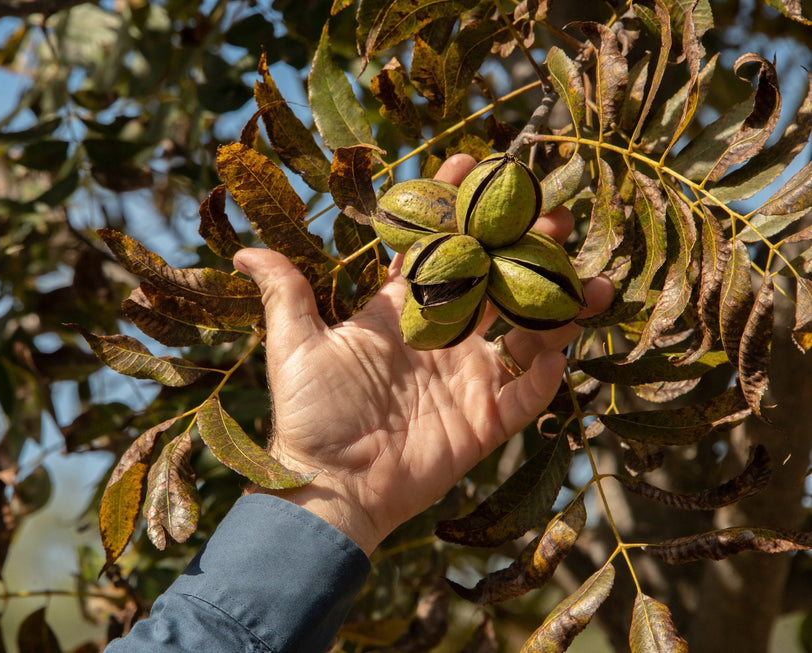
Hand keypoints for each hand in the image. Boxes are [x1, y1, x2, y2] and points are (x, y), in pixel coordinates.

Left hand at [233, 154, 613, 554]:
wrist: (329, 485)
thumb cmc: (308, 415)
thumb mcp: (293, 346)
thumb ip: (284, 292)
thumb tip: (241, 250)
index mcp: (400, 314)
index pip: (435, 250)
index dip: (454, 208)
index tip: (474, 161)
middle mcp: (441, 339)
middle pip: (494, 282)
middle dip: (524, 245)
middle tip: (552, 211)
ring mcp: (467, 379)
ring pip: (525, 334)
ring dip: (557, 306)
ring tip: (591, 279)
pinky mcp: (485, 422)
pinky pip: (527, 395)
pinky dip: (546, 375)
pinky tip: (560, 349)